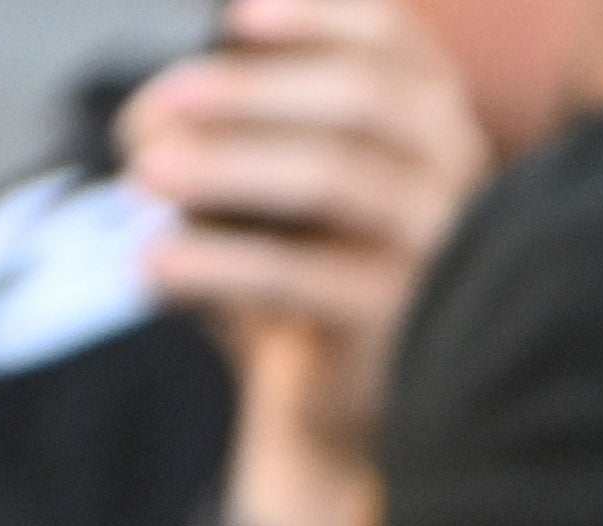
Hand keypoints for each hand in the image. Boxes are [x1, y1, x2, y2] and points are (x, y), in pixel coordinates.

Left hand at [121, 0, 485, 525]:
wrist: (342, 410)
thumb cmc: (307, 276)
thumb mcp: (284, 188)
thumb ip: (251, 129)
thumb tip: (161, 113)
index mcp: (437, 127)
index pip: (401, 45)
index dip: (322, 19)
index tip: (234, 19)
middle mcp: (458, 179)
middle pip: (362, 100)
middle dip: (249, 91)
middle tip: (158, 109)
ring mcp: (443, 254)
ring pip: (335, 176)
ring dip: (226, 165)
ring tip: (144, 179)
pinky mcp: (408, 326)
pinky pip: (306, 277)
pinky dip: (218, 264)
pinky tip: (152, 268)